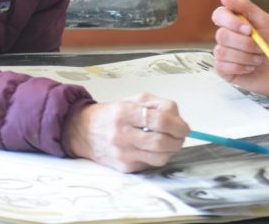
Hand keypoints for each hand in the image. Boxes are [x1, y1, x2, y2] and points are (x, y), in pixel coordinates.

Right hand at [64, 93, 187, 172]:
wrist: (84, 131)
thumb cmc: (113, 114)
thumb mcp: (133, 100)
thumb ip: (158, 105)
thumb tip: (179, 120)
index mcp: (124, 112)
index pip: (159, 120)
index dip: (177, 125)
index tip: (184, 127)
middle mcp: (121, 134)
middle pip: (161, 142)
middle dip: (178, 140)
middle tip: (180, 136)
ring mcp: (122, 153)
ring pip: (159, 157)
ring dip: (170, 150)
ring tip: (168, 142)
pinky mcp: (124, 167)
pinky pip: (150, 164)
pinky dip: (156, 156)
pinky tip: (151, 149)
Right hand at [211, 0, 268, 97]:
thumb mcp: (266, 21)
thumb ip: (245, 7)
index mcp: (235, 22)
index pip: (219, 15)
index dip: (231, 22)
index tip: (249, 29)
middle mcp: (227, 36)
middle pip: (221, 35)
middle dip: (244, 43)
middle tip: (260, 48)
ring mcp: (224, 53)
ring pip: (221, 52)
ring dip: (245, 57)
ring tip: (258, 59)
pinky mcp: (224, 70)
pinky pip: (221, 67)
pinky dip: (239, 68)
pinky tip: (250, 68)